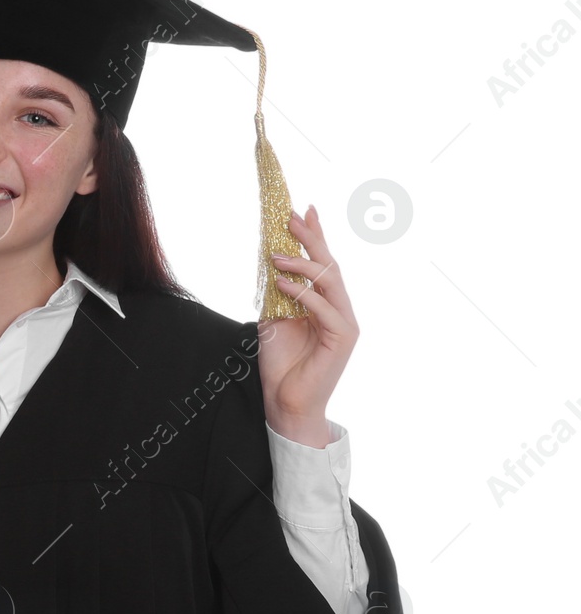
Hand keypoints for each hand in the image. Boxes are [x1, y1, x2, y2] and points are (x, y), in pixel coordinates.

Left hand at [258, 205, 358, 446]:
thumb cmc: (281, 365)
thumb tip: (268, 267)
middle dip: (312, 238)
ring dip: (302, 264)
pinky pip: (324, 308)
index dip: (315, 236)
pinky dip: (302, 293)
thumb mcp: (272, 321)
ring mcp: (344, 322)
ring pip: (330, 281)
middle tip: (291, 218)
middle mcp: (339, 309)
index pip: (322, 264)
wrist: (286, 402)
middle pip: (330, 265)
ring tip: (276, 256)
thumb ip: (276, 296)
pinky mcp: (343, 338)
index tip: (303, 210)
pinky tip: (281, 283)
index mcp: (325, 304)